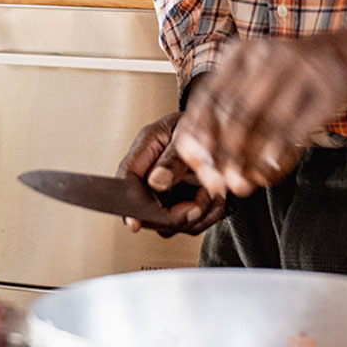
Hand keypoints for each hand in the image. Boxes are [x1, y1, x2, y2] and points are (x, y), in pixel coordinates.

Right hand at [116, 110, 225, 236]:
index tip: (135, 223)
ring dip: (194, 216)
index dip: (129, 204)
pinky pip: (189, 225)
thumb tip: (156, 181)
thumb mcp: (186, 133)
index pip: (127, 180)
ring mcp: (164, 193)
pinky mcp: (182, 204)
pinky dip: (207, 216)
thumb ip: (172, 157)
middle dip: (173, 215)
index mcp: (143, 151)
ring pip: (168, 225)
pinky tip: (215, 198)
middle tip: (197, 203)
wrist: (219, 127)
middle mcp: (150, 175)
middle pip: (146, 212)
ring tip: (210, 192)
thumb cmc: (199, 121)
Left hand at [175, 30, 346, 198]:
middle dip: (225, 152)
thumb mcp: (254, 77)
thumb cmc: (291, 72)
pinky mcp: (327, 90)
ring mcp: (300, 71)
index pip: (210, 94)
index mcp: (242, 52)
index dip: (201, 131)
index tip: (198, 159)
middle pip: (236, 111)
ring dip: (252, 159)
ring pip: (266, 124)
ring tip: (244, 182)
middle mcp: (268, 56)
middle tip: (221, 179)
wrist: (346, 53)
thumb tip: (203, 152)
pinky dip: (281, 155)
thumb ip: (228, 107)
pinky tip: (271, 170)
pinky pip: (298, 130)